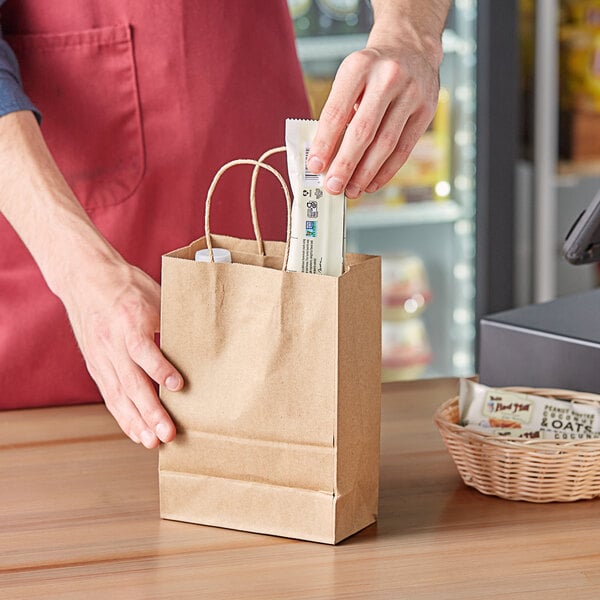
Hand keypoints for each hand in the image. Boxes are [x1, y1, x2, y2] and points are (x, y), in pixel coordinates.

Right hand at [0, 110, 181, 446]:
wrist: (78, 266)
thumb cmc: (122, 272)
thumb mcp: (154, 281)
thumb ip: (178, 303)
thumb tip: (215, 311)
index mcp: (129, 311)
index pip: (147, 341)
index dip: (164, 363)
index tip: (184, 384)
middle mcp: (114, 336)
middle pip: (133, 378)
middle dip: (152, 408)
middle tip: (173, 433)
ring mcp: (101, 351)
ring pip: (118, 391)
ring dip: (137, 418)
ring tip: (155, 442)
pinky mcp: (97, 359)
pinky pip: (109, 390)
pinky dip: (123, 412)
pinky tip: (135, 430)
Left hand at [307, 13, 443, 198]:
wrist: (412, 48)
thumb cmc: (372, 71)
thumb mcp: (350, 78)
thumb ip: (338, 113)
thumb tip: (324, 157)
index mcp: (359, 67)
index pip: (337, 112)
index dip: (324, 143)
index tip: (315, 166)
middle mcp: (388, 77)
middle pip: (363, 131)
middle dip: (345, 164)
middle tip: (333, 186)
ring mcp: (411, 94)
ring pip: (385, 144)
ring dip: (365, 173)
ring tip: (351, 190)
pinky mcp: (426, 110)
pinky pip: (404, 149)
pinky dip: (386, 171)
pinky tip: (371, 183)